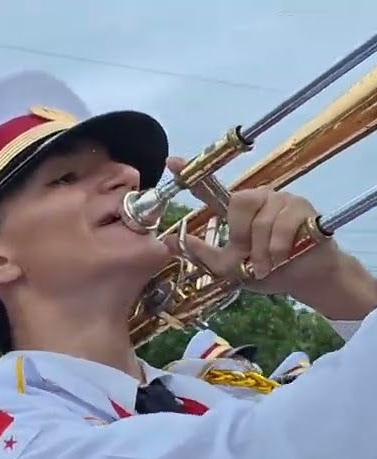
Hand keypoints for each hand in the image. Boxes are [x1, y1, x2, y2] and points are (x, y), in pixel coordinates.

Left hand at [162, 156, 336, 293]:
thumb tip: (172, 239)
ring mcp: (282, 200)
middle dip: (240, 234)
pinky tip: (281, 258)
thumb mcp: (229, 268)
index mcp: (238, 210)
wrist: (304, 279)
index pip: (210, 189)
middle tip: (245, 256)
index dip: (191, 174)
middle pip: (239, 201)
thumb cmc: (267, 269)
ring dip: (261, 251)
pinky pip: (283, 226)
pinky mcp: (303, 207)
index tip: (171, 163)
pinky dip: (277, 248)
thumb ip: (203, 254)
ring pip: (261, 220)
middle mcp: (258, 198)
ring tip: (266, 265)